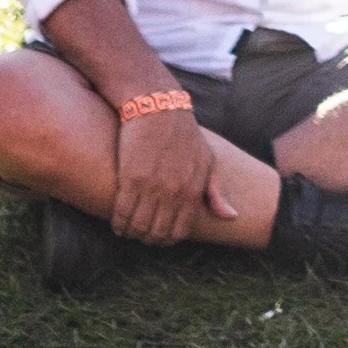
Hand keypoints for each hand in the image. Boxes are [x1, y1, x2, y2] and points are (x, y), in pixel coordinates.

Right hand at [111, 108, 231, 245]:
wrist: (158, 108)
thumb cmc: (185, 134)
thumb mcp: (209, 160)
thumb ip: (217, 191)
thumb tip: (231, 217)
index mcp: (194, 190)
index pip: (180, 231)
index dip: (168, 239)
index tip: (160, 238)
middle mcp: (174, 192)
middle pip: (158, 232)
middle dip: (149, 239)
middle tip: (141, 236)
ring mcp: (152, 186)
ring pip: (139, 226)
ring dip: (132, 234)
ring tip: (128, 231)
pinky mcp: (131, 178)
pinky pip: (122, 212)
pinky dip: (118, 223)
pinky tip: (117, 224)